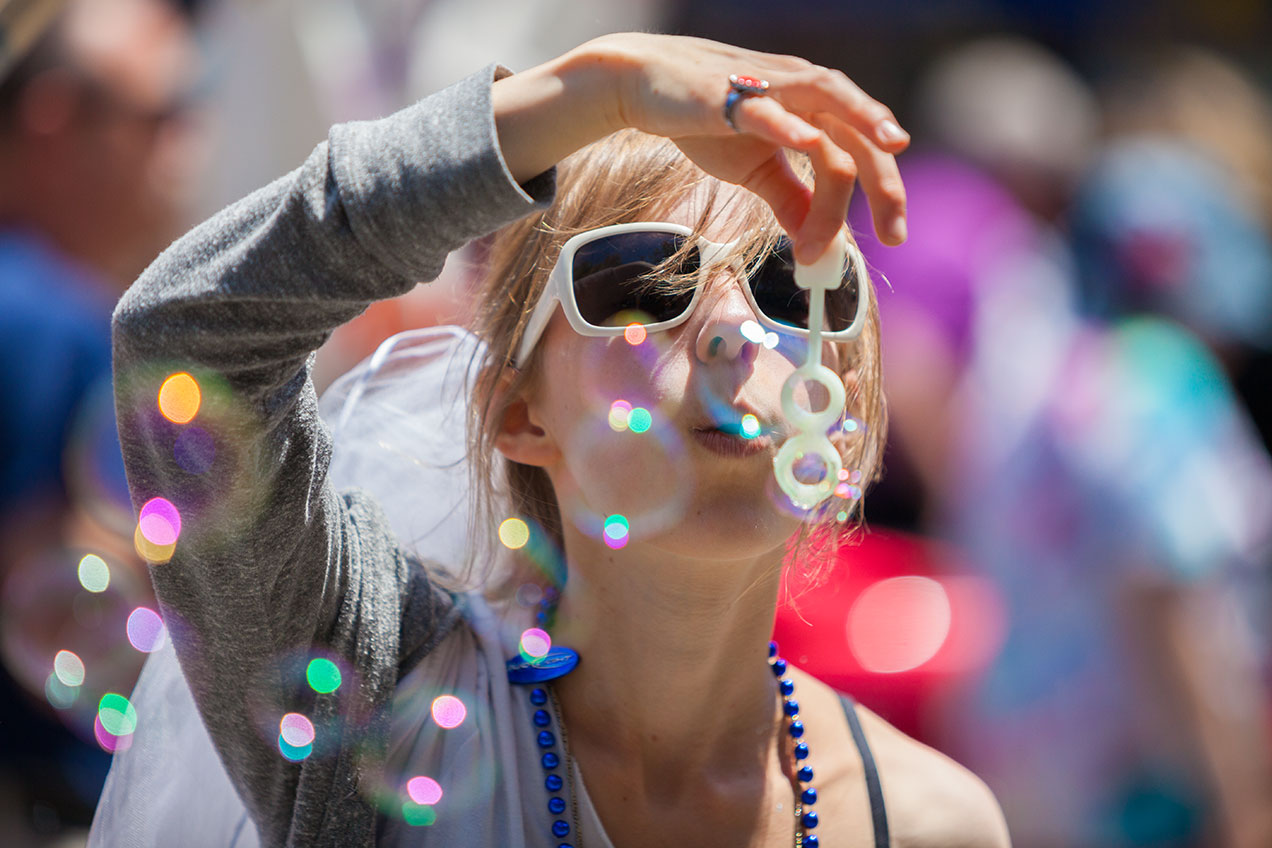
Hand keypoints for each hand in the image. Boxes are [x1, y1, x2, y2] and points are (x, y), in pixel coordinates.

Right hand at [493, 33, 908, 260]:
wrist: (646, 86)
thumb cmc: (703, 121)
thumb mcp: (754, 168)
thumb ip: (789, 197)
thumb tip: (814, 238)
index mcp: (814, 111)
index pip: (863, 152)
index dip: (884, 193)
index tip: (889, 236)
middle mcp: (802, 92)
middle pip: (859, 133)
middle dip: (884, 180)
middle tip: (894, 230)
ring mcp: (769, 89)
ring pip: (830, 105)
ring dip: (864, 126)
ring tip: (892, 152)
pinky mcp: (729, 93)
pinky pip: (766, 108)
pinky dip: (790, 123)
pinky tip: (809, 141)